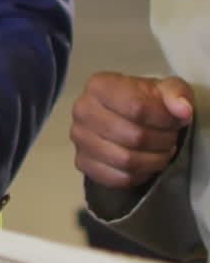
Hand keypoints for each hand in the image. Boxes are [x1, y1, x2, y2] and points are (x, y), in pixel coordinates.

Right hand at [71, 71, 193, 188]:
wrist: (122, 115)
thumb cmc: (142, 100)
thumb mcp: (164, 88)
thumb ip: (176, 93)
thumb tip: (182, 110)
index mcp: (100, 85)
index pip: (137, 107)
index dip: (164, 120)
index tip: (175, 122)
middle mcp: (83, 109)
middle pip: (134, 136)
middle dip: (161, 142)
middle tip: (170, 139)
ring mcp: (79, 137)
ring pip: (126, 160)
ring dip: (153, 160)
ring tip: (161, 151)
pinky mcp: (82, 161)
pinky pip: (117, 178)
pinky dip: (138, 175)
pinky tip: (145, 164)